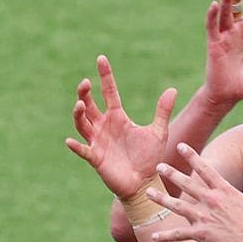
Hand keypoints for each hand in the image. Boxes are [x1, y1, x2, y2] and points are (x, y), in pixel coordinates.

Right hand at [66, 55, 176, 201]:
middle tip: (85, 83)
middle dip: (85, 94)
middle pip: (89, 106)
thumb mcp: (158, 132)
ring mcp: (98, 142)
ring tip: (80, 105)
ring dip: (79, 114)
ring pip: (83, 124)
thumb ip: (162, 111)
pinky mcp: (96, 158)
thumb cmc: (149, 158)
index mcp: (118, 117)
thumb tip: (172, 89)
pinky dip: (76, 146)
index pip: (109, 92)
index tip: (101, 59)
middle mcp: (104, 127)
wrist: (145, 183)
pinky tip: (70, 140)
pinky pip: (83, 151)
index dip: (105, 76)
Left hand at [148, 144, 242, 241]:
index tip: (181, 146)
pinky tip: (153, 236)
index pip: (205, 169)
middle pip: (187, 184)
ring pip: (178, 206)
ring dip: (162, 199)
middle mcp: (211, 202)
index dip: (192, 156)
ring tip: (148, 193)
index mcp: (224, 192)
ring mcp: (204, 218)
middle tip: (159, 166)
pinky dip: (166, 236)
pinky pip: (179, 235)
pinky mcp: (201, 235)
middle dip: (171, 174)